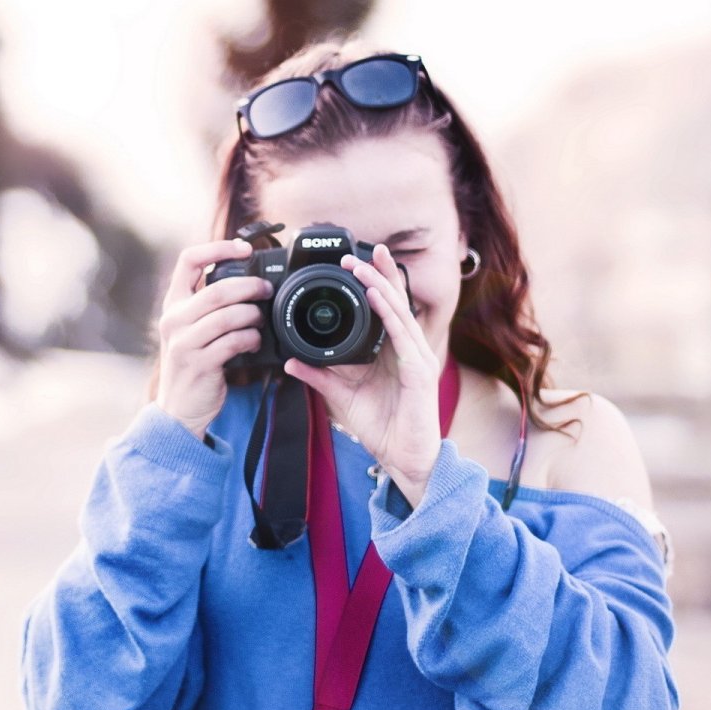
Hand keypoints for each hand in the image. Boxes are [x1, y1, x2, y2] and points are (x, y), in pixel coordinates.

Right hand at [154, 238, 274, 441]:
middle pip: (218, 290)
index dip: (218, 248)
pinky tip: (254, 342)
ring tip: (261, 320)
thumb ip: (208, 306)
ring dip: (253, 316)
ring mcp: (184, 342)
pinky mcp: (199, 363)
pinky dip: (250, 339)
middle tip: (267, 289)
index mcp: (173, 304)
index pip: (189, 260)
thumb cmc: (192, 363)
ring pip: (228, 316)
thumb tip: (248, 281)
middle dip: (250, 286)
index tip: (244, 249)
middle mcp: (174, 319)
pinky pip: (233, 342)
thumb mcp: (190, 329)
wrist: (178, 409)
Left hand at [282, 244, 442, 504]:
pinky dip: (389, 314)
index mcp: (393, 352)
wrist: (404, 460)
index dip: (376, 282)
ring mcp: (417, 359)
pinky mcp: (419, 373)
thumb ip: (319, 376)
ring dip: (382, 285)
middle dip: (382, 273)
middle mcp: (408, 350)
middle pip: (397, 301)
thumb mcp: (341, 397)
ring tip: (365, 265)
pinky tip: (377, 296)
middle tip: (365, 248)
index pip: (386, 308)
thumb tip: (291, 360)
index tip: (358, 260)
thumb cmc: (383, 428)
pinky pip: (403, 337)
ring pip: (400, 312)